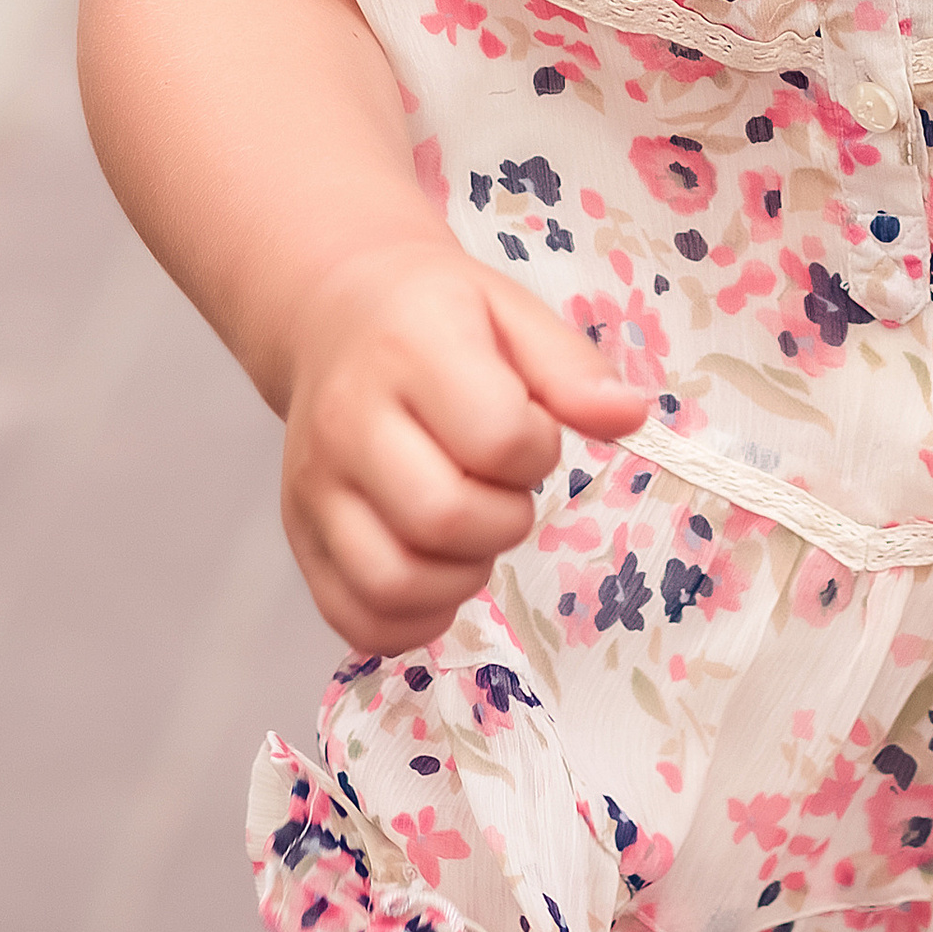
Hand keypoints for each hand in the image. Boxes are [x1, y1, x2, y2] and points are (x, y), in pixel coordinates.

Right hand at [281, 236, 649, 651]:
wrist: (335, 315)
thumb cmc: (436, 316)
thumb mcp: (511, 310)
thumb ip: (571, 368)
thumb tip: (632, 417)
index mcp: (408, 351)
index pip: (495, 437)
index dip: (538, 449)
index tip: (531, 433)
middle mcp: (347, 423)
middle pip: (443, 519)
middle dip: (505, 519)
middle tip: (505, 488)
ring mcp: (313, 488)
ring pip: (393, 583)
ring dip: (461, 578)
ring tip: (473, 531)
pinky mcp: (300, 538)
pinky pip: (358, 620)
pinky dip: (413, 621)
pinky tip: (438, 572)